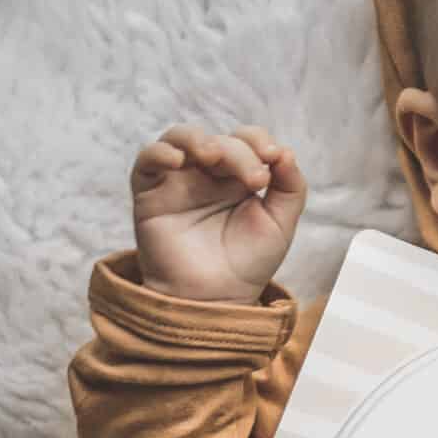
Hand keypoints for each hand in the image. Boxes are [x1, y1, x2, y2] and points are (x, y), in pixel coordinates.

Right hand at [131, 122, 306, 301]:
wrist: (216, 299)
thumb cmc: (247, 265)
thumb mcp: (280, 224)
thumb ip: (290, 187)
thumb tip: (285, 152)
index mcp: (237, 177)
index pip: (245, 140)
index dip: (259, 140)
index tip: (274, 158)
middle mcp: (207, 175)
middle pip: (219, 141)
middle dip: (239, 153)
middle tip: (255, 180)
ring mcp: (178, 182)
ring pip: (179, 138)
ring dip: (198, 139)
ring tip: (214, 156)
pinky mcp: (151, 195)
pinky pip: (147, 160)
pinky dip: (160, 152)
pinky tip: (178, 160)